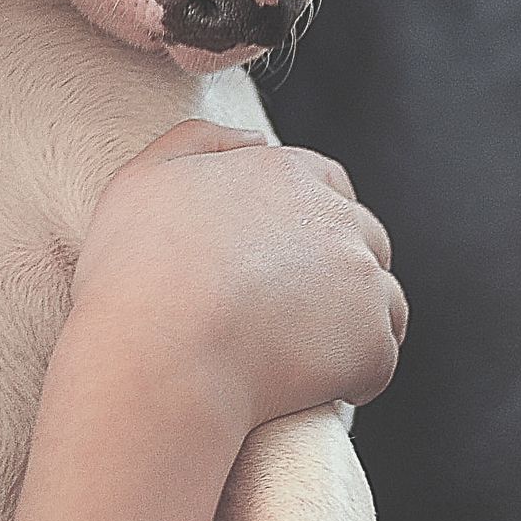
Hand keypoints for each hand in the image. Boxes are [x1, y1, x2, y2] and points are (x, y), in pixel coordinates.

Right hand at [75, 120, 406, 437]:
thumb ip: (199, 140)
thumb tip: (255, 137)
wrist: (160, 354)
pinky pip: (378, 359)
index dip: (308, 217)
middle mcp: (334, 217)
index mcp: (284, 173)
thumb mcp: (145, 176)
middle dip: (336, 269)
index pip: (327, 182)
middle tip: (286, 306)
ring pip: (382, 299)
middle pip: (364, 238)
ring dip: (351, 320)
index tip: (282, 251)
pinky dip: (352, 373)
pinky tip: (305, 383)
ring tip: (298, 350)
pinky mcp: (372, 342)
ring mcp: (361, 279)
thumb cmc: (138, 270)